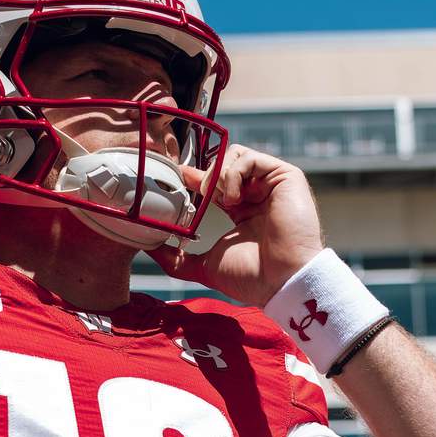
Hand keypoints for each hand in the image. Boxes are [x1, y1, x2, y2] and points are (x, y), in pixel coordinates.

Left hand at [154, 144, 325, 304]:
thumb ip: (176, 258)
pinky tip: (235, 199)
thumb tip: (150, 250)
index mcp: (241, 211)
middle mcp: (257, 194)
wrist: (281, 281)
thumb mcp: (204, 266)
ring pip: (235, 156)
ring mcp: (272, 184)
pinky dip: (234, 174)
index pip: (214, 183)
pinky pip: (250, 158)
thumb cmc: (251, 277)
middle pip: (223, 165)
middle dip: (205, 176)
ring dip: (220, 175)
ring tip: (221, 200)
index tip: (177, 178)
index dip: (194, 178)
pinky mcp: (286, 176)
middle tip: (199, 195)